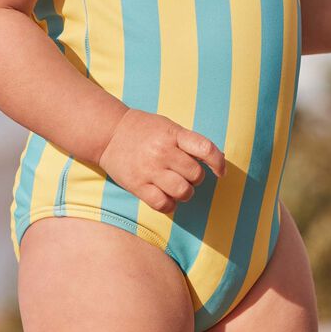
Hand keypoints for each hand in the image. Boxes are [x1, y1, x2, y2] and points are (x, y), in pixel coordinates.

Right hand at [97, 108, 226, 212]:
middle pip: (196, 174)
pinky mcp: (138, 185)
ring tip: (179, 186)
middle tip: (187, 174)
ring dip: (186, 192)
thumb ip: (189, 142)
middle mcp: (163, 152)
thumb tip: (217, 159)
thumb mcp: (169, 127)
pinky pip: (163, 204)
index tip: (221, 171)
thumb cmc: (145, 129)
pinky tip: (167, 197)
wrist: (109, 133)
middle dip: (196, 178)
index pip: (206, 149)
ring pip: (183, 191)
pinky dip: (170, 204)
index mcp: (173, 134)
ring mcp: (150, 170)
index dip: (219, 163)